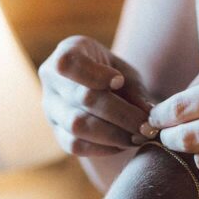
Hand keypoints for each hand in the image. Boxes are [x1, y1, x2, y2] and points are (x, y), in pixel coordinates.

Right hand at [40, 36, 154, 156]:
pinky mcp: (57, 133)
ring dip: (114, 134)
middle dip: (121, 114)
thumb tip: (147, 114)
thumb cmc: (115, 76)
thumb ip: (135, 91)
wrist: (100, 92)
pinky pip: (76, 145)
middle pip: (82, 97)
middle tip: (146, 125)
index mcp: (67, 51)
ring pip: (78, 125)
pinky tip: (122, 144)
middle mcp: (51, 80)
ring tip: (139, 136)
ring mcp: (51, 108)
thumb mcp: (127, 74)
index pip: (69, 62)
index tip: (119, 81)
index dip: (95, 74)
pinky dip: (104, 147)